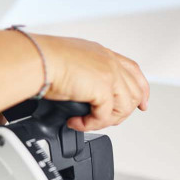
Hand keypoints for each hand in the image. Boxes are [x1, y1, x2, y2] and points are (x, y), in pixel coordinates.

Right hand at [33, 34, 149, 130]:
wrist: (37, 60)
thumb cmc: (43, 60)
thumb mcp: (70, 63)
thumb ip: (83, 76)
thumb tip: (82, 93)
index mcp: (102, 54)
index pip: (133, 71)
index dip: (141, 90)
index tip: (142, 104)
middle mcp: (109, 61)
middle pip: (135, 91)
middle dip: (123, 112)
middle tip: (104, 120)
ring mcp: (109, 73)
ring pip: (125, 107)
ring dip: (106, 120)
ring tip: (87, 122)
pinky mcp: (103, 88)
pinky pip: (105, 116)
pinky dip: (90, 125)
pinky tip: (76, 122)